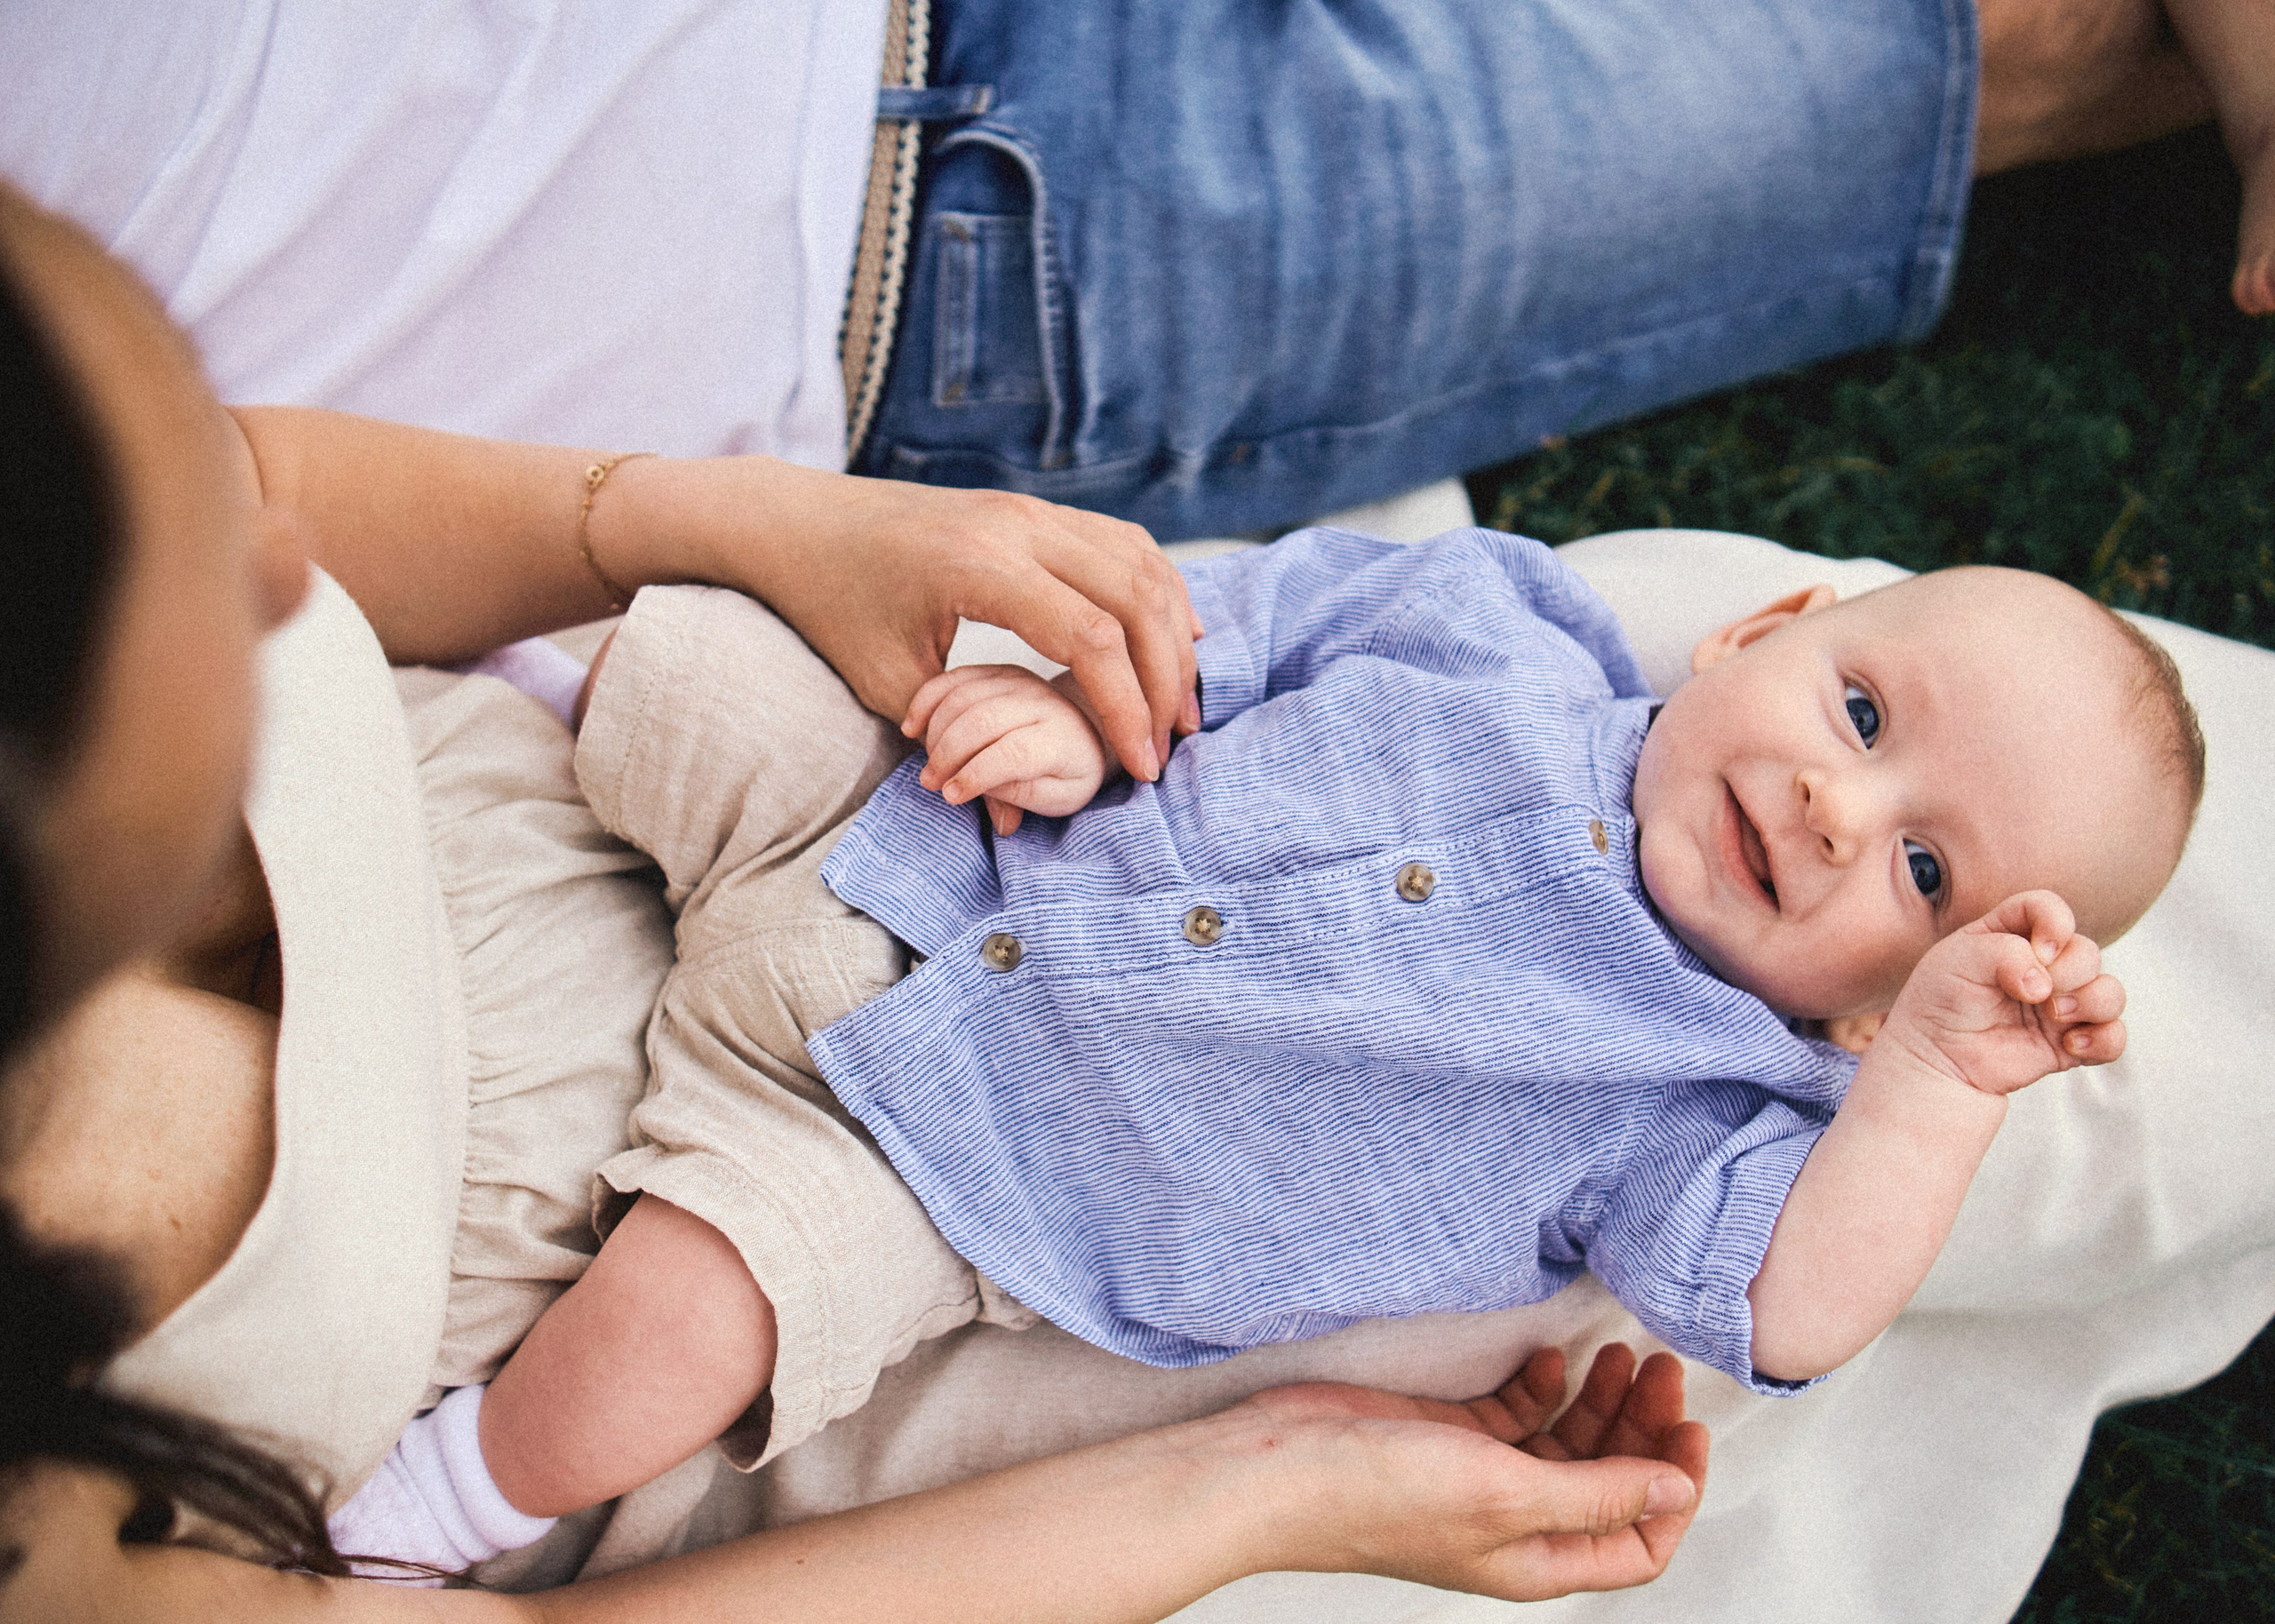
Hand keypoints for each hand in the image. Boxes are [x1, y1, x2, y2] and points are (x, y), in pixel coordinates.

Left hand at [702, 465, 1201, 782]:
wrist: (807, 522)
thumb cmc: (836, 605)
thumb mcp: (884, 682)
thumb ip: (955, 743)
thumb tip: (1012, 820)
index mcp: (979, 568)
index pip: (1089, 637)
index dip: (1126, 707)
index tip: (1143, 766)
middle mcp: (1018, 527)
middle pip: (1134, 598)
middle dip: (1165, 679)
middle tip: (1171, 743)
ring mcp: (1033, 510)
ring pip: (1142, 565)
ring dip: (1173, 635)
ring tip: (1178, 704)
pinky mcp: (1039, 511)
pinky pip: (1124, 545)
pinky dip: (1157, 594)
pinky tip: (1172, 640)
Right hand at [904, 665, 1108, 835]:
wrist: (1082, 728)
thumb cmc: (1068, 769)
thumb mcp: (1061, 797)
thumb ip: (1026, 800)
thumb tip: (1001, 822)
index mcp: (1062, 736)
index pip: (1014, 752)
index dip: (977, 775)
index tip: (951, 796)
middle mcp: (1041, 701)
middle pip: (982, 720)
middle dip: (948, 755)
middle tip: (931, 783)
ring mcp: (1017, 681)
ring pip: (963, 698)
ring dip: (935, 734)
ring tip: (929, 768)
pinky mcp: (997, 671)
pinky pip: (953, 679)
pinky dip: (926, 700)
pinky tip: (913, 729)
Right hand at [1234, 1343, 1706, 1600]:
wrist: (1283, 1467)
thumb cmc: (1381, 1497)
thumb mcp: (1508, 1495)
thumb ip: (1597, 1494)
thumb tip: (1675, 1493)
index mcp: (1538, 1559)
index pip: (1639, 1541)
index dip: (1674, 1491)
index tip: (1687, 1426)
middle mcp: (1518, 1524)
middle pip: (1610, 1482)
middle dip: (1642, 1428)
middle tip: (1656, 1367)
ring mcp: (1484, 1478)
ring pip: (1569, 1443)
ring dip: (1599, 1400)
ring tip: (1617, 1351)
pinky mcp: (1451, 1437)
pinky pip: (1519, 1413)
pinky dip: (1542, 1385)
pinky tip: (1547, 1358)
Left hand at [1880, 889, 2125, 1095]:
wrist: (1938, 1059)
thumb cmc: (1941, 1002)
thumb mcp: (1958, 961)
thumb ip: (2005, 953)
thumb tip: (2045, 985)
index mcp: (2012, 934)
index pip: (2049, 908)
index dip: (2055, 923)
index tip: (2039, 950)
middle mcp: (2043, 966)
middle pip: (2087, 951)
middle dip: (2070, 970)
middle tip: (2036, 994)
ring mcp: (2059, 1004)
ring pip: (2110, 992)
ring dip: (2092, 1002)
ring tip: (2055, 1017)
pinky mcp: (2071, 1042)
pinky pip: (2114, 1037)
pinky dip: (2102, 1040)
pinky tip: (2070, 1046)